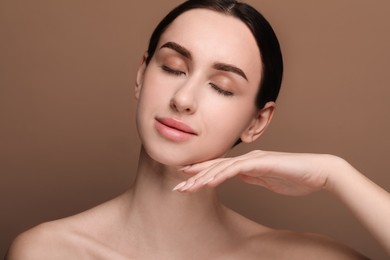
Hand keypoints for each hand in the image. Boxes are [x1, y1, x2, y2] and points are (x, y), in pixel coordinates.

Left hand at [173, 150, 339, 195]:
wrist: (319, 172)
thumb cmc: (296, 177)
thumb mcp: (268, 180)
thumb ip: (252, 176)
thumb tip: (237, 176)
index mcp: (248, 163)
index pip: (220, 169)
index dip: (202, 174)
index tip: (185, 183)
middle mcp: (248, 158)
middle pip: (216, 166)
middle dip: (195, 176)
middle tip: (177, 187)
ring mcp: (255, 159)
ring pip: (222, 167)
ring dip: (203, 177)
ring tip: (186, 187)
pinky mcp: (263, 162)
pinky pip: (237, 169)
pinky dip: (221, 175)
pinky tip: (208, 181)